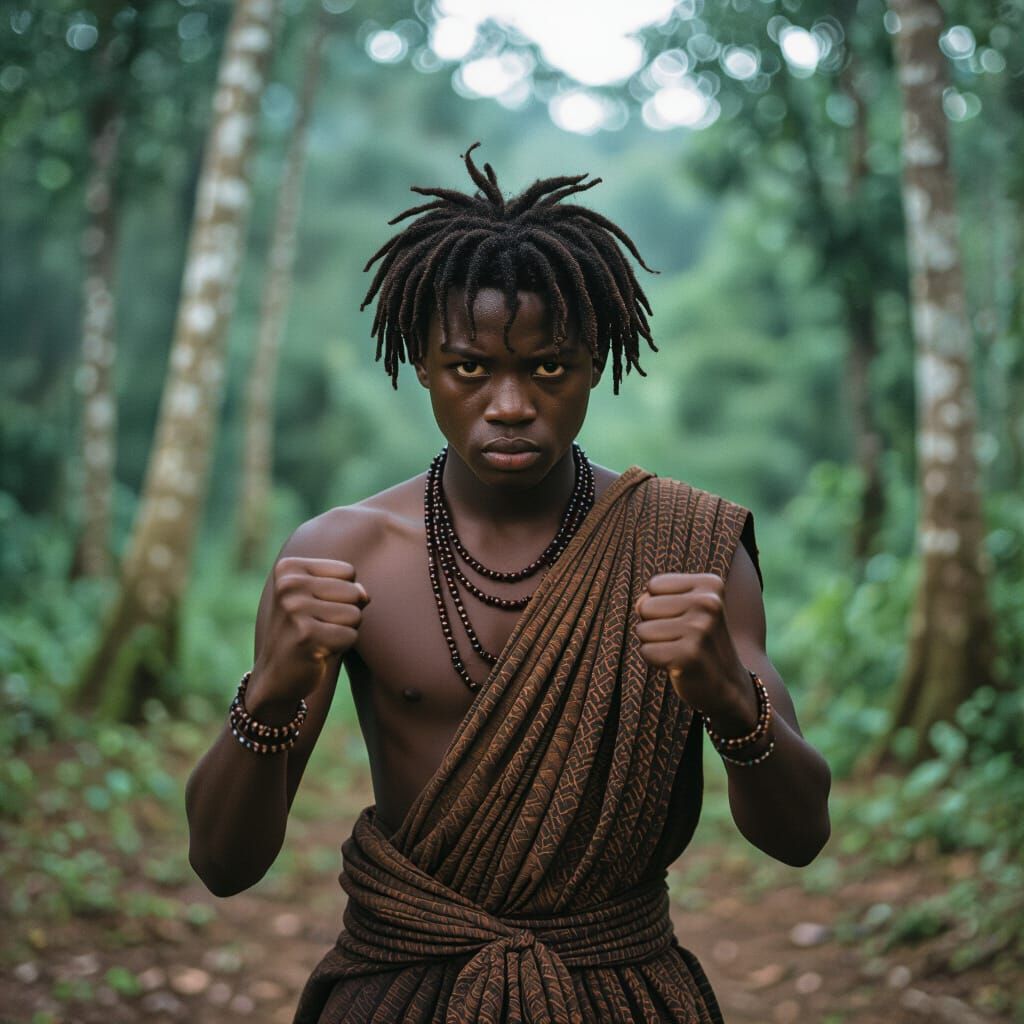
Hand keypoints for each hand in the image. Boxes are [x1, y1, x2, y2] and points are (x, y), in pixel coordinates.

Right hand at [252, 557, 367, 706]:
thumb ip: (350, 589)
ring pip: (355, 614)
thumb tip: (365, 595)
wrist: (278, 676)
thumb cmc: (308, 632)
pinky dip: (341, 648)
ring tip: (318, 638)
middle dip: (345, 614)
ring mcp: (294, 609)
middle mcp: (288, 584)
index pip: (348, 571)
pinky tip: (317, 652)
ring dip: (343, 631)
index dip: (342, 595)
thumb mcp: (325, 600)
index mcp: (289, 568)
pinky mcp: (305, 635)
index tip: (316, 609)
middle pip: (354, 592)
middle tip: (318, 627)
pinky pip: (351, 636)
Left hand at [634, 572, 754, 723]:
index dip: (661, 605)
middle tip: (682, 638)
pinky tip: (679, 664)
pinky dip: (656, 661)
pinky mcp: (690, 655)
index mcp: (711, 584)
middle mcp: (709, 603)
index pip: (654, 585)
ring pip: (643, 630)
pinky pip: (646, 651)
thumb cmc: (698, 641)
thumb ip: (656, 597)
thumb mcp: (686, 608)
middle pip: (645, 606)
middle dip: (655, 625)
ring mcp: (701, 629)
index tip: (684, 619)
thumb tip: (640, 605)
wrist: (728, 684)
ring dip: (655, 644)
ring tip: (681, 650)